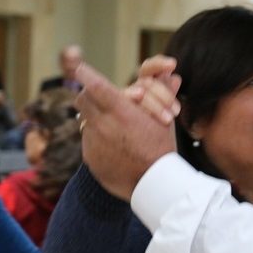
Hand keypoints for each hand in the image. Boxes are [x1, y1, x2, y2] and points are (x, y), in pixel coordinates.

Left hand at [75, 63, 176, 200]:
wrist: (153, 185)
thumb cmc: (161, 149)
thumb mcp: (165, 120)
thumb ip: (163, 94)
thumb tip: (172, 74)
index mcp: (122, 112)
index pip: (96, 85)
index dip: (85, 73)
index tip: (80, 67)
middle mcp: (103, 124)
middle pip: (83, 99)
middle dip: (89, 94)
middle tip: (98, 96)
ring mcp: (93, 142)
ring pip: (85, 120)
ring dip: (95, 118)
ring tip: (113, 126)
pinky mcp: (89, 158)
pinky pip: (88, 141)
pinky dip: (97, 139)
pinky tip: (114, 147)